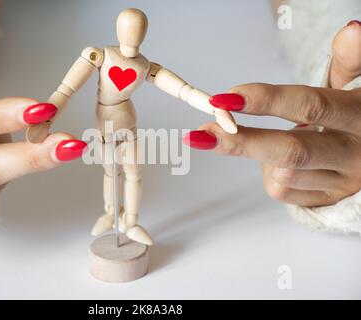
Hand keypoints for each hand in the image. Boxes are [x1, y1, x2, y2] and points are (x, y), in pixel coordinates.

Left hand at [184, 21, 360, 206]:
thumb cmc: (355, 112)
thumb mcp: (356, 82)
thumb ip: (348, 60)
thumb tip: (351, 30)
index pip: (310, 106)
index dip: (264, 100)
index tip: (224, 98)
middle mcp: (355, 154)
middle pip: (291, 151)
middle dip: (241, 141)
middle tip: (202, 132)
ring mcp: (343, 182)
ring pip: (283, 176)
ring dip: (263, 156)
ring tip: (270, 140)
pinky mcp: (328, 200)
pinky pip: (283, 192)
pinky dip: (271, 174)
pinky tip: (281, 161)